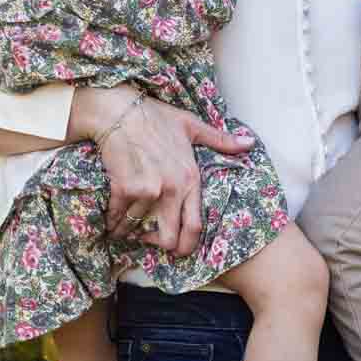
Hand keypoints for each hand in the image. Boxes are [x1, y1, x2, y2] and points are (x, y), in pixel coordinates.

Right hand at [97, 95, 253, 256]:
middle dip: (159, 245)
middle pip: (169, 237)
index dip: (188, 245)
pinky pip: (117, 217)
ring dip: (130, 231)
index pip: (195, 225)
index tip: (179, 249)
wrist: (119, 111)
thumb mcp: (192, 126)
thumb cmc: (155, 117)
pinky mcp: (124, 188)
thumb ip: (220, 139)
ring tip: (125, 228)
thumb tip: (249, 143)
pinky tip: (111, 220)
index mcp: (190, 178)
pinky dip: (112, 222)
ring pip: (138, 228)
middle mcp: (172, 188)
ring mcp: (148, 190)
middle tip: (150, 240)